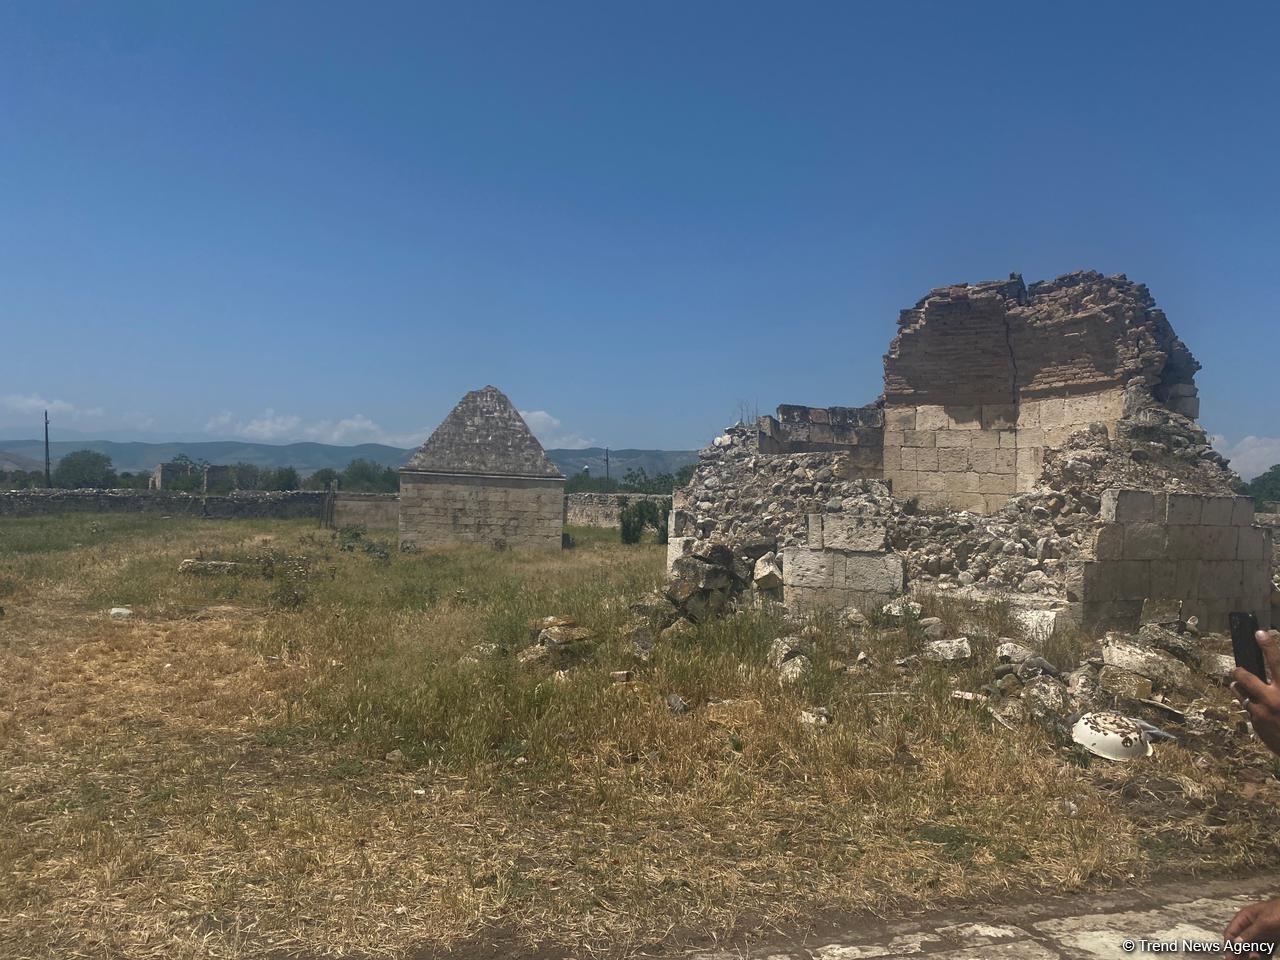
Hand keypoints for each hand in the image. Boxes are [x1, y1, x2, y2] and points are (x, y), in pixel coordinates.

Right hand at [1225, 896, 1279, 955]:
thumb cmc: (1279, 912)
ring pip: (1252, 947)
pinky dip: (1262, 956)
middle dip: (1239, 951)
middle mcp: (1251, 926)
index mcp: (1245, 917)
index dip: (1229, 944)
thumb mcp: (1263, 923)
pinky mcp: (1271, 939)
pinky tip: (1262, 959)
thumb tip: (1235, 942)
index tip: (1230, 957)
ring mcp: (1262, 933)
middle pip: (1240, 941)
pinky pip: (1264, 950)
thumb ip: (1249, 933)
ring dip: (1251, 954)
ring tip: (1255, 957)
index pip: (1231, 932)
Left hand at [1232, 630, 1279, 756]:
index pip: (1276, 663)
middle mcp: (1273, 699)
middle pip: (1245, 677)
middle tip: (1238, 669)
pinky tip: (1261, 709)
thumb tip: (1276, 672)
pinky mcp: (1256, 725)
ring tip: (1242, 686)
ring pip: (1241, 693)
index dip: (1268, 646)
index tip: (1259, 633)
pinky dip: (1253, 707)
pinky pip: (1249, 710)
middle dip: (1240, 671)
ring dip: (1241, 688)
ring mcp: (1261, 713)